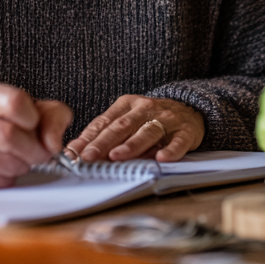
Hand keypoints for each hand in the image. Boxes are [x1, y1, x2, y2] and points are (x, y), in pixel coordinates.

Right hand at [0, 80, 71, 189]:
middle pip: (10, 136)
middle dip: (33, 150)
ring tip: (17, 161)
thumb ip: (48, 115)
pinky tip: (0, 171)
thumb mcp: (13, 107)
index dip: (33, 119)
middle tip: (36, 154)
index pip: (15, 101)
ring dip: (21, 166)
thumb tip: (53, 143)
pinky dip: (6, 180)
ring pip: (5, 163)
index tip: (34, 126)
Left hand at [66, 95, 204, 163]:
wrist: (189, 109)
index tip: (75, 152)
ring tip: (117, 156)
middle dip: (103, 142)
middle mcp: (145, 109)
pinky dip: (170, 150)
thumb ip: (104, 132)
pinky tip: (161, 158)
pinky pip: (178, 142)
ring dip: (131, 145)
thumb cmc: (150, 118)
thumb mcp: (127, 118)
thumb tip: (76, 150)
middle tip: (89, 156)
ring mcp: (166, 120)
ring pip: (146, 132)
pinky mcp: (185, 131)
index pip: (105, 121)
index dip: (89, 137)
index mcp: (127, 104)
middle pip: (122, 126)